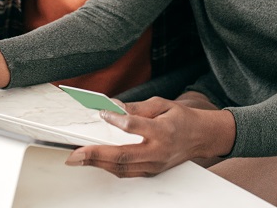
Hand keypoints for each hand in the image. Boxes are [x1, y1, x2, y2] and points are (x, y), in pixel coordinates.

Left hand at [64, 97, 234, 177]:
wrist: (202, 137)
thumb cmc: (182, 118)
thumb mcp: (163, 104)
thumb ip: (137, 108)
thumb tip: (114, 107)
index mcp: (162, 131)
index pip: (134, 126)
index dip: (116, 120)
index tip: (101, 113)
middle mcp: (158, 151)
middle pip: (122, 156)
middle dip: (95, 155)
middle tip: (75, 153)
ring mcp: (154, 165)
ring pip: (121, 168)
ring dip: (97, 164)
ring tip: (78, 159)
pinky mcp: (152, 172)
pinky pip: (126, 172)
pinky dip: (108, 167)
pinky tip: (96, 161)